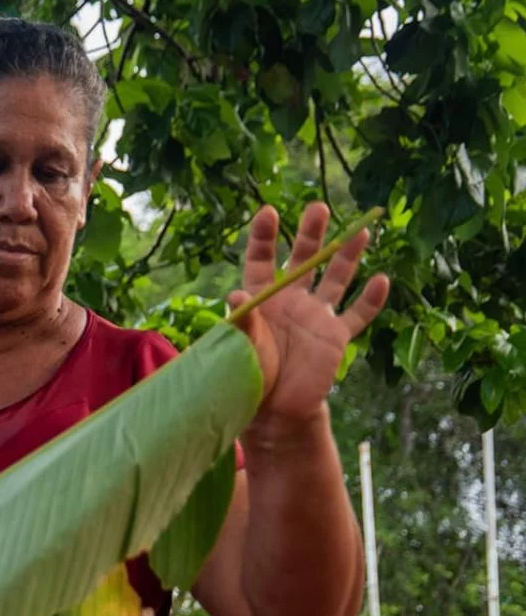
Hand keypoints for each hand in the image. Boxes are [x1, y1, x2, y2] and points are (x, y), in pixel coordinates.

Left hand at [229, 203, 388, 427]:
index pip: (261, 260)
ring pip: (336, 279)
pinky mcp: (336, 336)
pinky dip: (371, 301)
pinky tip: (381, 281)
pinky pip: (358, 315)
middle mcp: (291, 299)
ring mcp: (316, 315)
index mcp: (262, 297)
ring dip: (347, 256)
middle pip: (303, 260)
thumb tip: (236, 296)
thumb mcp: (242, 345)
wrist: (275, 407)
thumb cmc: (251, 373)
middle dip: (311, 235)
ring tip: (361, 231)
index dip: (264, 236)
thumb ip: (242, 321)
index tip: (268, 211)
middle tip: (318, 208)